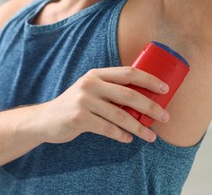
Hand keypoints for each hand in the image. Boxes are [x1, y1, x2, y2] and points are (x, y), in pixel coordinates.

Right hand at [36, 67, 169, 143]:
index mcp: (96, 74)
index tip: (165, 90)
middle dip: (150, 106)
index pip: (128, 73)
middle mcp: (90, 84)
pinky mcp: (79, 118)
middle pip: (128, 94)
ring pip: (119, 115)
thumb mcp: (89, 90)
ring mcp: (83, 101)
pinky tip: (127, 139)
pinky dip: (120, 135)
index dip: (149, 80)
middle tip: (165, 117)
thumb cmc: (74, 105)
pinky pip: (107, 128)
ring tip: (150, 136)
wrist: (45, 119)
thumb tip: (143, 100)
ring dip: (138, 127)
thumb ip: (109, 90)